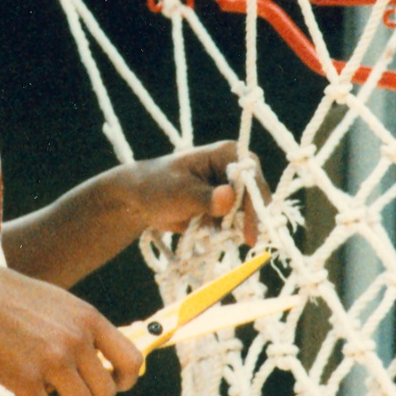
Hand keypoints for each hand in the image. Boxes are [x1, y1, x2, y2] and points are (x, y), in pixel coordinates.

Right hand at [0, 257, 142, 395]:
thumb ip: (81, 330)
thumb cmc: (9, 297)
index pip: (132, 361)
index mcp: (89, 319)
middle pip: (106, 393)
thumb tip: (100, 365)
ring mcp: (51, 360)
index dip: (125, 380)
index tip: (109, 384)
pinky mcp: (24, 378)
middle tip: (65, 395)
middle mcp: (76, 340)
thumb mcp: (59, 303)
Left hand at [122, 141, 264, 246]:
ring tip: (214, 234)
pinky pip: (236, 224)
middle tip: (245, 241)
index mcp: (227, 154)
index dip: (255, 203)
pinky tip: (210, 234)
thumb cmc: (157, 187)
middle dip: (249, 219)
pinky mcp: (225, 208)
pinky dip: (227, 233)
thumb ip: (205, 198)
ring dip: (236, 228)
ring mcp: (231, 190)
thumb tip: (228, 197)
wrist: (139, 200)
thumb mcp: (179, 193)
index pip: (251, 178)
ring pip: (248, 213)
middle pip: (256, 197)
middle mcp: (234, 170)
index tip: (250, 229)